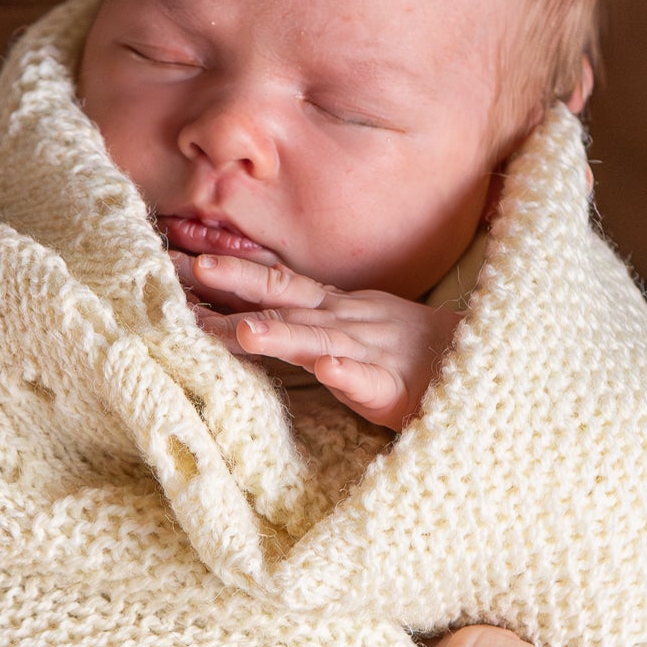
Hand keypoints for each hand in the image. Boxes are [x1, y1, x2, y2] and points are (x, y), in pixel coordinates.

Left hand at [184, 247, 461, 427]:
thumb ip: (303, 322)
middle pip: (283, 297)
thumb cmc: (407, 357)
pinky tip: (330, 369)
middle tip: (189, 270)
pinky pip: (371, 378)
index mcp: (332, 308)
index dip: (225, 270)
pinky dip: (349, 372)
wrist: (475, 369)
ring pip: (320, 339)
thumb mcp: (350, 329)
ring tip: (246, 332)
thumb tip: (240, 316)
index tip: (172, 259)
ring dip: (283, 334)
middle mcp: (345, 321)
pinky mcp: (394, 386)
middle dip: (235, 283)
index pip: (272, 282)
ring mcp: (370, 350)